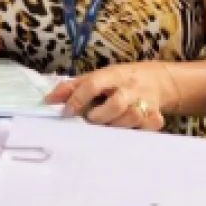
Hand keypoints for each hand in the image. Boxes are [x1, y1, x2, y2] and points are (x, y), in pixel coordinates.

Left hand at [45, 63, 170, 130]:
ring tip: (109, 126)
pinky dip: (141, 130)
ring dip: (118, 125)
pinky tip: (131, 129)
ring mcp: (146, 101)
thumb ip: (72, 87)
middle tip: (92, 119)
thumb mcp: (97, 77)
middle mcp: (130, 87)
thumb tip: (48, 100)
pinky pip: (151, 125)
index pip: (94, 84)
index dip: (78, 99)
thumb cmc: (119, 81)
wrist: (158, 79)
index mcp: (113, 75)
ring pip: (133, 117)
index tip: (67, 112)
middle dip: (101, 115)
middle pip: (117, 103)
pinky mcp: (157, 115)